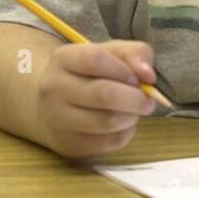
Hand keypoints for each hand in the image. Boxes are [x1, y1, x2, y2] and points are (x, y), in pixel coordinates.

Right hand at [34, 39, 157, 158]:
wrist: (49, 104)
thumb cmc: (87, 74)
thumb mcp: (108, 53)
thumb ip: (133, 54)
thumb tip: (149, 76)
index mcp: (63, 59)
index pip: (94, 60)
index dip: (123, 69)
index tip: (137, 78)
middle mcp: (54, 89)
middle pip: (103, 94)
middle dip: (135, 98)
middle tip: (147, 100)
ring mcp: (58, 119)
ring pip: (108, 121)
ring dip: (132, 116)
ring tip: (134, 111)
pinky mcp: (68, 144)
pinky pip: (109, 141)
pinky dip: (126, 132)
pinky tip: (124, 124)